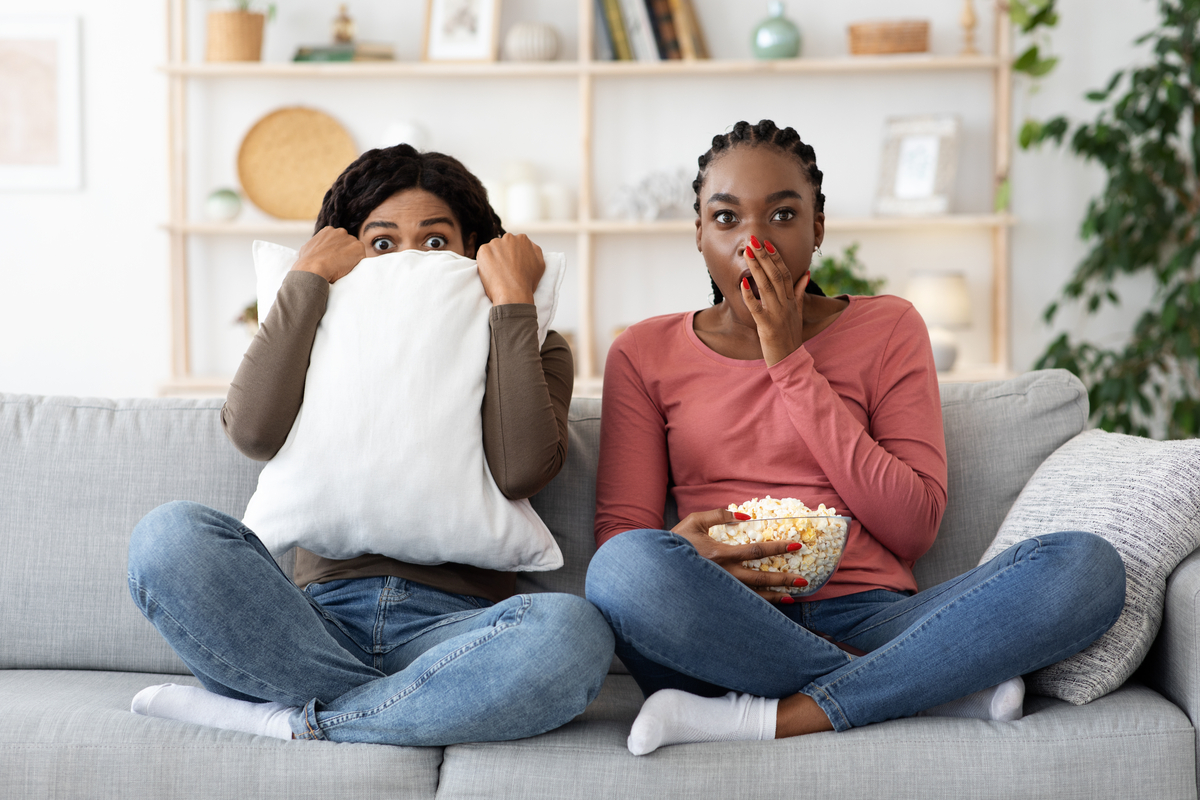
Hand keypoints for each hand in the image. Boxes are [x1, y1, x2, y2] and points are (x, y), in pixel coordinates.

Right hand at [291, 226, 365, 283]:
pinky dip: (358, 263)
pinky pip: (362, 257)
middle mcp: (340, 231)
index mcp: (328, 231)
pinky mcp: (359, 247)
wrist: (314, 268)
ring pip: (356, 250)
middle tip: (340, 265)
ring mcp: (350, 239)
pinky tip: (349, 269)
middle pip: (348, 244)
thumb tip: (315, 250)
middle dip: (346, 253)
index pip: (338, 240)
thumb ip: (315, 246)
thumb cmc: (307, 262)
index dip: (337, 251)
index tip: (335, 259)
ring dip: (352, 258)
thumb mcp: (307, 248)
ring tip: (342, 268)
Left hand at [476, 233, 543, 305]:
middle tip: (505, 269)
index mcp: (523, 239)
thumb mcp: (540, 264)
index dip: (514, 256)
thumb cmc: (527, 282)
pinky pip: (483, 255)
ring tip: (498, 272)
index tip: (513, 265)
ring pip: (493, 249)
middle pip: (504, 245)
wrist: (513, 293)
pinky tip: (492, 272)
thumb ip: (535, 250)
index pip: (515, 244)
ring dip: (494, 258)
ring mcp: (495, 243)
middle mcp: (509, 237)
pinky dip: (485, 262)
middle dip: (504, 254)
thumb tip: (529, 244)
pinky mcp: (484, 250)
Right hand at [671, 508, 810, 602]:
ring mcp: (721, 590)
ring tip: (793, 597)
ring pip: (754, 596)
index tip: (796, 545)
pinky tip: (772, 607)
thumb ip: (720, 514)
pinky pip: (742, 604)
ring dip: (775, 597)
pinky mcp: (717, 598)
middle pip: (761, 578)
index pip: (756, 551)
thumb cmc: (676, 541)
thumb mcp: (695, 520)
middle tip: (804, 579)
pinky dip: (759, 606)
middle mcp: (724, 575)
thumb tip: (745, 516)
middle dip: (784, 579)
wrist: (657, 567)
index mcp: (720, 554)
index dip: (778, 548)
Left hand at [740, 237, 807, 366]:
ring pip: (767, 287)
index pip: (785, 274)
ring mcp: (777, 314)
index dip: (776, 258)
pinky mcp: (767, 326)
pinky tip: (742, 283)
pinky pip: (757, 308)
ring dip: (756, 268)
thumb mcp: (798, 312)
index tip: (767, 243)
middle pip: (776, 276)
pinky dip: (750, 295)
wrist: (791, 359)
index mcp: (792, 300)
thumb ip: (800, 292)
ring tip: (747, 253)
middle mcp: (786, 304)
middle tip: (754, 241)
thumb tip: (805, 273)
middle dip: (764, 257)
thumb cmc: (791, 335)